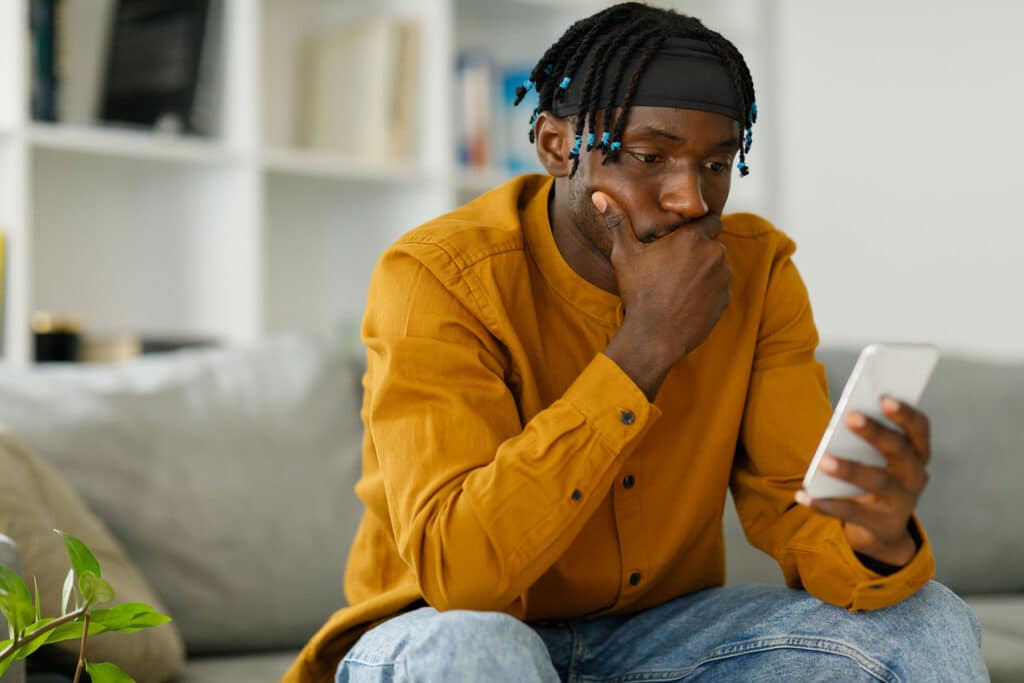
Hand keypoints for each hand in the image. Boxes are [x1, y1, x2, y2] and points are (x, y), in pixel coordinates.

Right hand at [595, 191, 731, 398]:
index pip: (711, 220)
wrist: (655, 336)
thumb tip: (599, 196)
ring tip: (680, 286)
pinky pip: (720, 288)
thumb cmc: (639, 293)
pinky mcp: (726, 299)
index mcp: (692, 238)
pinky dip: (709, 292)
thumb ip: (617, 222)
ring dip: (705, 272)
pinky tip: (688, 301)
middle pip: (713, 245)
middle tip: (675, 267)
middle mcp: (714, 253)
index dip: (698, 229)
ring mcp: (723, 278)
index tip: (684, 240)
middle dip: (699, 252)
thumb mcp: (625, 255)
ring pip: (718, 267)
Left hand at [796, 396, 930, 567]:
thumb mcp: (879, 460)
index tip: (884, 398)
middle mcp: (914, 476)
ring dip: (848, 469)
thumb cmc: (877, 479)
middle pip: (898, 451)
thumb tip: (844, 418)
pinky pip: (849, 512)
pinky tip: (802, 495)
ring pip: (876, 482)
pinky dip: (824, 504)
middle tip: (850, 417)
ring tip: (822, 460)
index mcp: (916, 454)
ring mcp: (900, 502)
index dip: (904, 413)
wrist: (883, 531)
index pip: (919, 429)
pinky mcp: (879, 523)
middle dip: (875, 432)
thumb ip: (868, 440)